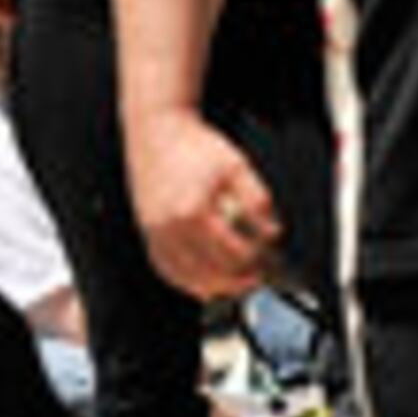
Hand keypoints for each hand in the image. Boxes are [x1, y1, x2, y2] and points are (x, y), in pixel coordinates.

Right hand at [128, 109, 282, 299]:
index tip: (270, 257)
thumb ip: (258, 201)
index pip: (234, 255)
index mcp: (194, 211)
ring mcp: (155, 233)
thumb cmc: (194, 146)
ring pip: (187, 279)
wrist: (156, 130)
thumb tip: (271, 233)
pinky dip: (186, 282)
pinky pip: (166, 270)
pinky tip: (203, 283)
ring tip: (236, 284)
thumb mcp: (237, 167)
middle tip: (258, 276)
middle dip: (240, 279)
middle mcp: (170, 227)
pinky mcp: (147, 233)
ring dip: (215, 286)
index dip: (257, 260)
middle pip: (212, 273)